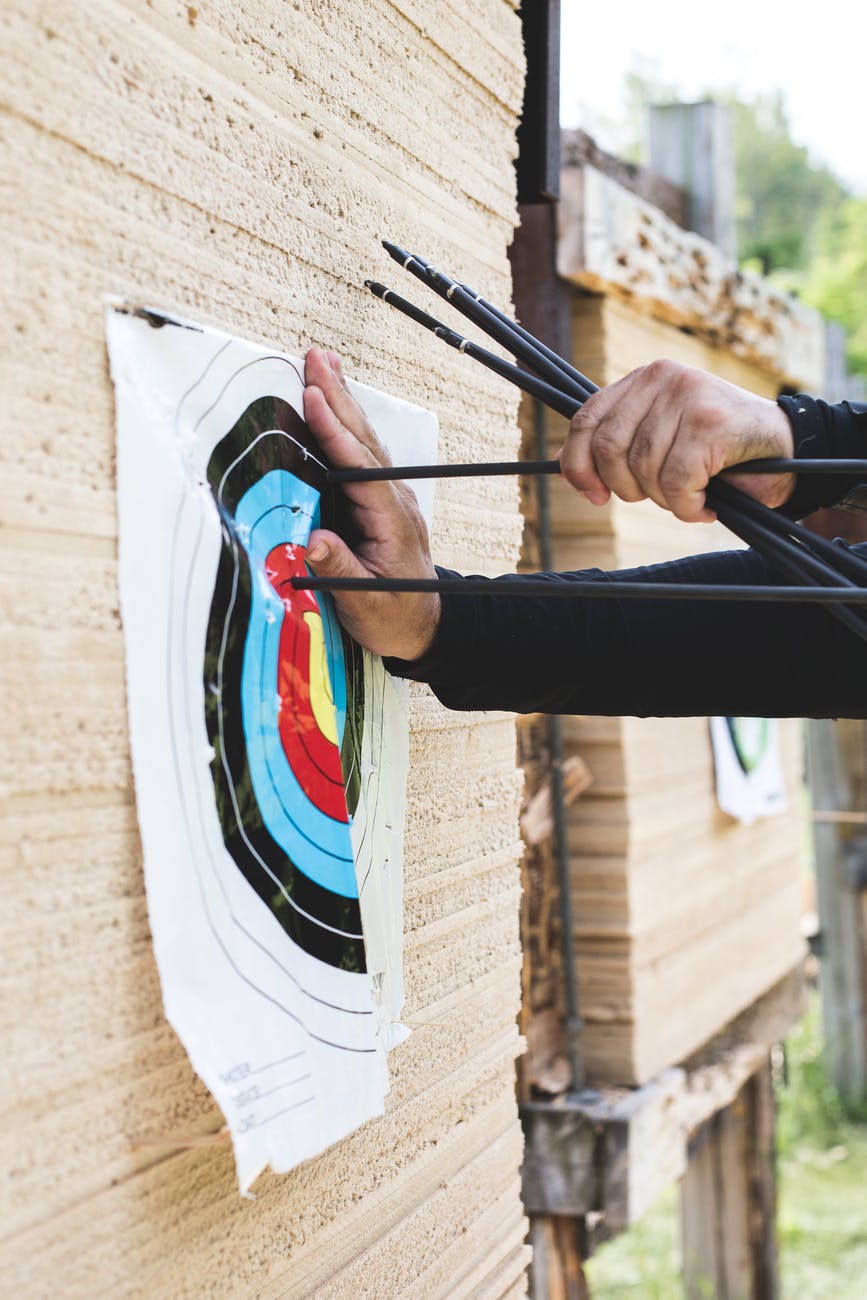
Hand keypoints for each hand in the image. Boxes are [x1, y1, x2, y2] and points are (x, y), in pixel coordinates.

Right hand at [302, 348, 439, 660]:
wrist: (424, 626)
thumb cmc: (395, 617)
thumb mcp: (366, 603)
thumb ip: (339, 571)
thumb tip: (313, 541)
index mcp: (390, 520)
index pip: (359, 467)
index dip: (334, 431)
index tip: (312, 396)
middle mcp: (393, 500)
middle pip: (364, 440)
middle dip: (338, 396)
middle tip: (315, 356)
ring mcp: (388, 497)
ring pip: (364, 440)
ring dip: (343, 400)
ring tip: (323, 363)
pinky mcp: (378, 501)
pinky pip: (360, 454)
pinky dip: (345, 423)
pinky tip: (334, 403)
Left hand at [558, 360, 795, 522]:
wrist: (786, 447)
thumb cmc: (718, 449)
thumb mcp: (660, 437)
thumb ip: (618, 443)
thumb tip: (565, 465)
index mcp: (643, 379)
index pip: (585, 420)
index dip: (579, 465)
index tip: (594, 495)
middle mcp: (662, 378)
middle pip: (608, 449)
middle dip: (628, 488)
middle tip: (660, 497)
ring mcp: (687, 396)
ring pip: (643, 469)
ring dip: (666, 500)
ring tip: (691, 497)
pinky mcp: (710, 422)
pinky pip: (676, 482)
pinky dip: (688, 507)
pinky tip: (705, 505)